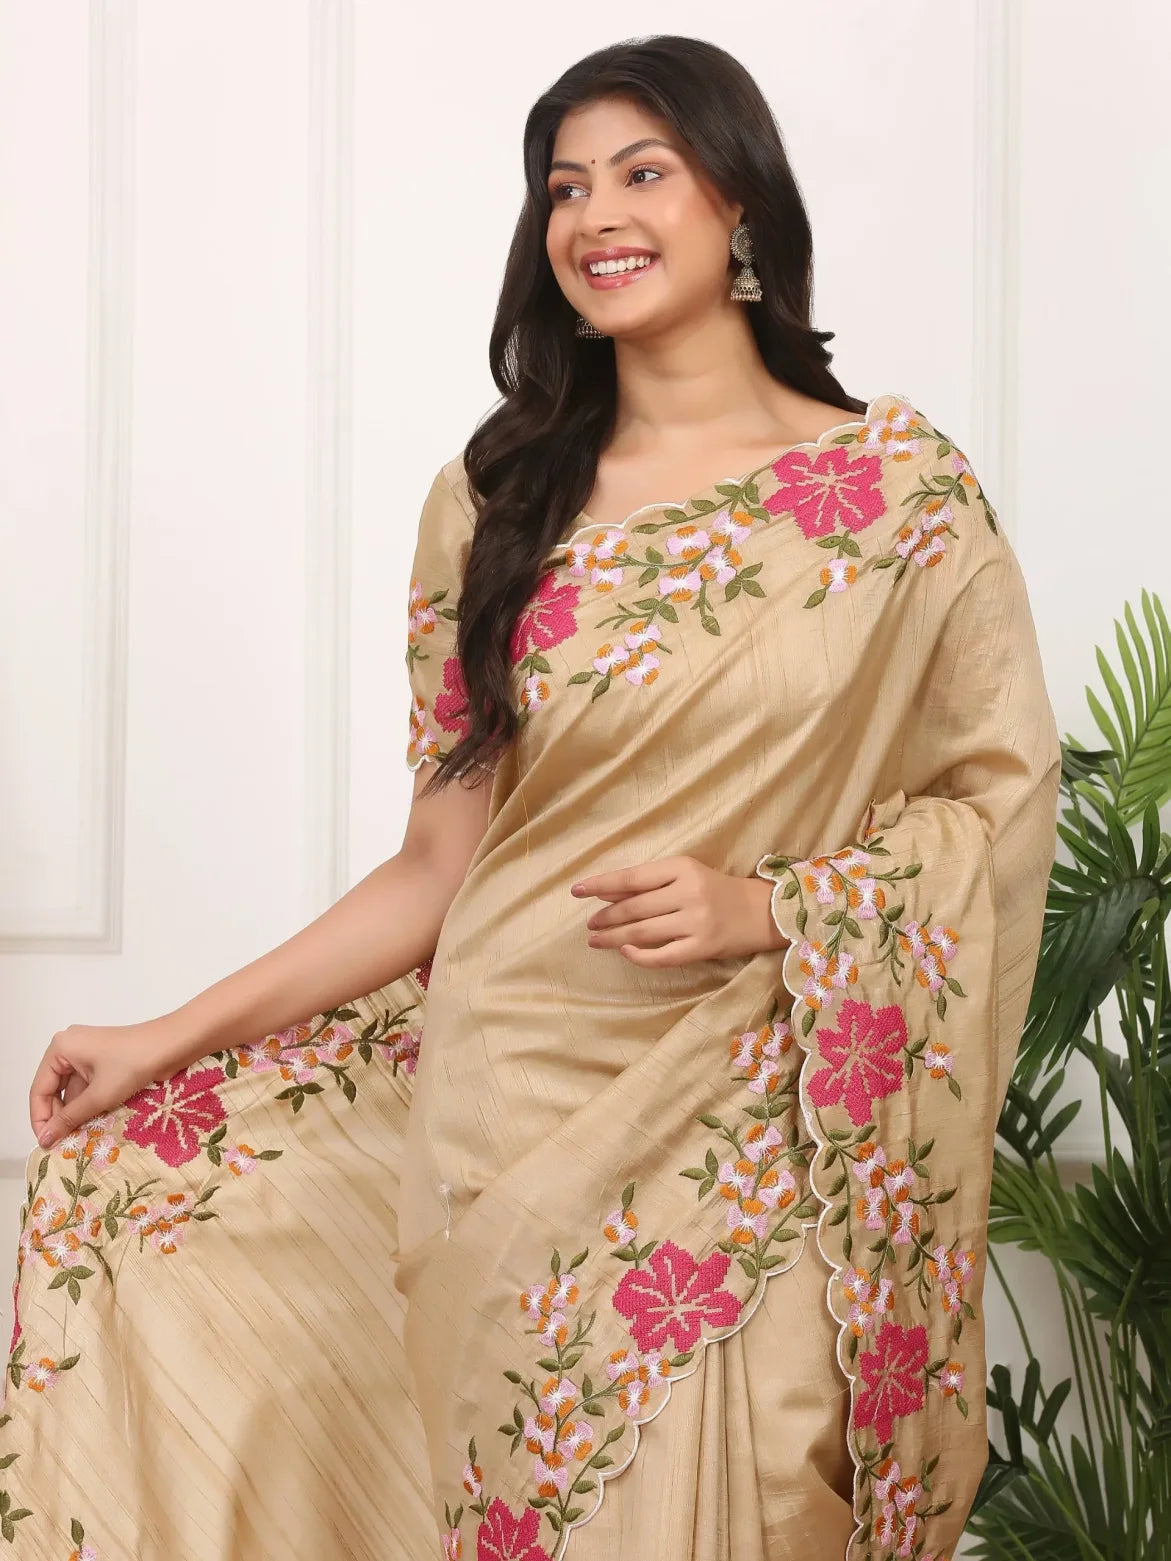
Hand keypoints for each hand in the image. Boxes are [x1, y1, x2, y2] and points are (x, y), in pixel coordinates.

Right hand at [29, 1016, 194, 1148]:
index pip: (39, 1089)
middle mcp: (69, 1047)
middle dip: (59, 1117)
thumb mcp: (98, 1095)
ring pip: (73, 1090)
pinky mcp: (104, 1060)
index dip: (40, 1119)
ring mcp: (87, 1053)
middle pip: (54, 1090)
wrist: (172, 1044)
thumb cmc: (132, 1064)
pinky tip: (93, 1123)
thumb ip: (69, 1119)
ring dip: (76, 1113)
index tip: (46, 1143)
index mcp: (60, 1048)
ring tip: (78, 1138)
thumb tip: (44, 1140)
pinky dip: (90, 1104)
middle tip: (63, 1144)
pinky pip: (88, 1085)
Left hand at [571, 855, 789, 966]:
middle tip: (590, 924)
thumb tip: (607, 894)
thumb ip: (650, 883)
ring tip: (596, 940)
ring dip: (614, 937)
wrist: (762, 911)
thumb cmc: (716, 890)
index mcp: (682, 867)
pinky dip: (639, 956)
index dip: (601, 884)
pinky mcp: (703, 947)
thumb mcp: (685, 875)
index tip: (577, 891)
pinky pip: (663, 956)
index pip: (632, 877)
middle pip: (634, 907)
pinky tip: (625, 952)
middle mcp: (689, 892)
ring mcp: (696, 922)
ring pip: (643, 932)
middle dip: (606, 917)